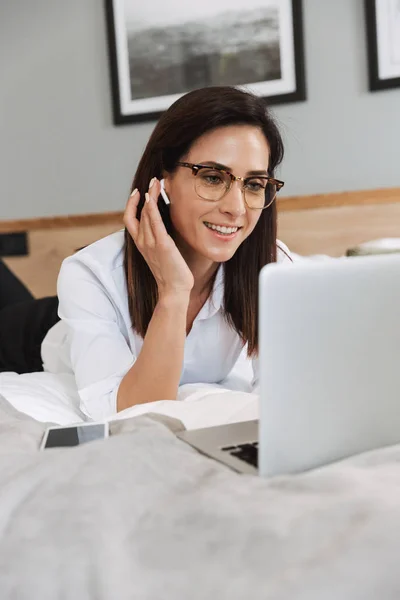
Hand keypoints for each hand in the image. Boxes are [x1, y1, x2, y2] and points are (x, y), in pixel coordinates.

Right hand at [124, 178, 193, 295]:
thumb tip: (164, 227)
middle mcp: (143, 242)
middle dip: (145, 194)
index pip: (129, 219)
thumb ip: (159, 239)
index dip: (131, 204)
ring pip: (146, 214)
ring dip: (150, 196)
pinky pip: (154, 223)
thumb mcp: (162, 253)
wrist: (174, 290)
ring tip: (156, 182)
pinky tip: (151, 197)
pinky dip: (151, 209)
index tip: (138, 192)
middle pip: (138, 212)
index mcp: (141, 244)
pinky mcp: (162, 245)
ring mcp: (151, 243)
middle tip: (153, 180)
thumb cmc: (171, 272)